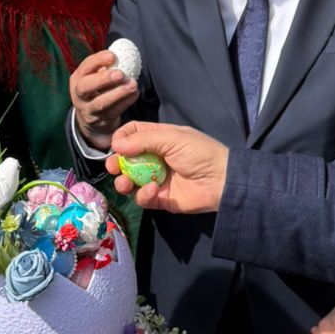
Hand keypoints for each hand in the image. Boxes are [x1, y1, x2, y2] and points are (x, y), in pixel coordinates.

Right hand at [70, 51, 138, 151]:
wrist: (91, 121)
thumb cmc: (97, 90)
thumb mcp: (95, 78)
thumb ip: (105, 67)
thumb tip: (123, 53)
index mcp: (77, 79)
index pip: (85, 67)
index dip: (97, 61)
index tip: (112, 56)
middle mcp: (79, 95)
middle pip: (86, 87)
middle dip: (103, 79)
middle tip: (120, 74)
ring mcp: (89, 110)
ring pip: (101, 103)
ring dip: (118, 93)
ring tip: (133, 84)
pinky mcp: (101, 121)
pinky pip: (114, 111)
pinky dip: (126, 102)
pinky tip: (135, 94)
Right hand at [106, 122, 228, 212]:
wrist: (221, 181)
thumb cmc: (200, 153)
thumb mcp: (173, 139)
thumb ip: (143, 140)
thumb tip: (116, 144)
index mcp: (160, 139)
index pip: (133, 134)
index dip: (122, 138)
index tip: (115, 145)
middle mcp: (155, 158)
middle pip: (126, 160)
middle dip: (116, 163)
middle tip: (113, 167)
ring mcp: (156, 179)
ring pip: (130, 181)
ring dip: (124, 181)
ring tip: (125, 182)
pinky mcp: (160, 199)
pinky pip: (143, 198)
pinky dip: (144, 194)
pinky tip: (154, 189)